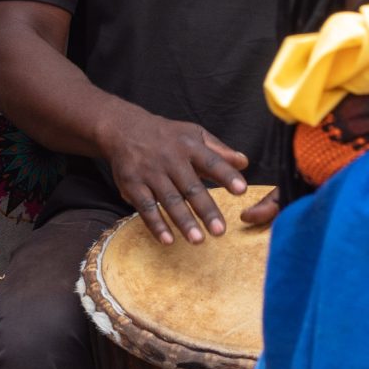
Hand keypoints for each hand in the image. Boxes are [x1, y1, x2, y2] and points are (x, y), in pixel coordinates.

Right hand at [98, 105, 250, 243]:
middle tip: (219, 231)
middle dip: (205, 209)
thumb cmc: (167, 136)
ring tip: (198, 240)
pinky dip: (156, 224)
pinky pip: (145, 207)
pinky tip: (168, 240)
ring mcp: (150, 172)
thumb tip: (244, 162)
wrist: (123, 128)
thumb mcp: (194, 134)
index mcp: (189, 146)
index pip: (212, 162)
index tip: (242, 190)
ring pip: (169, 200)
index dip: (227, 175)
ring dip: (183, 221)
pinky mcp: (131, 184)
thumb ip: (218, 150)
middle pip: (190, 187)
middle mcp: (170, 159)